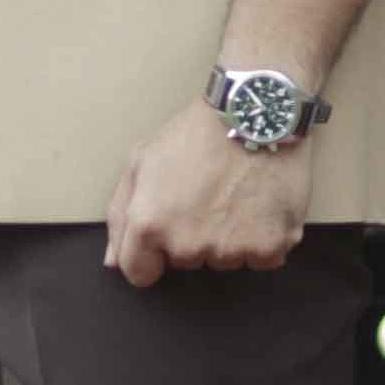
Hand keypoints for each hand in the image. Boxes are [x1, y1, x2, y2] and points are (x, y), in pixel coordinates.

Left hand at [102, 107, 308, 286]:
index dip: (152, 253)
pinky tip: (262, 204)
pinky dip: (265, 238)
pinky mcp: (270, 247)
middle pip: (186, 263)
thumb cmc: (198, 132)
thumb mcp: (142, 160)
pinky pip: (263, 258)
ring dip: (230, 238)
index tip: (168, 230)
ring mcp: (230, 250)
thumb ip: (120, 214)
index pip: (140, 273)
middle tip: (208, 196)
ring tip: (237, 195)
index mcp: (149, 225)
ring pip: (225, 261)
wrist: (257, 112)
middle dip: (193, 238)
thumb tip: (113, 261)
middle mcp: (188, 245)